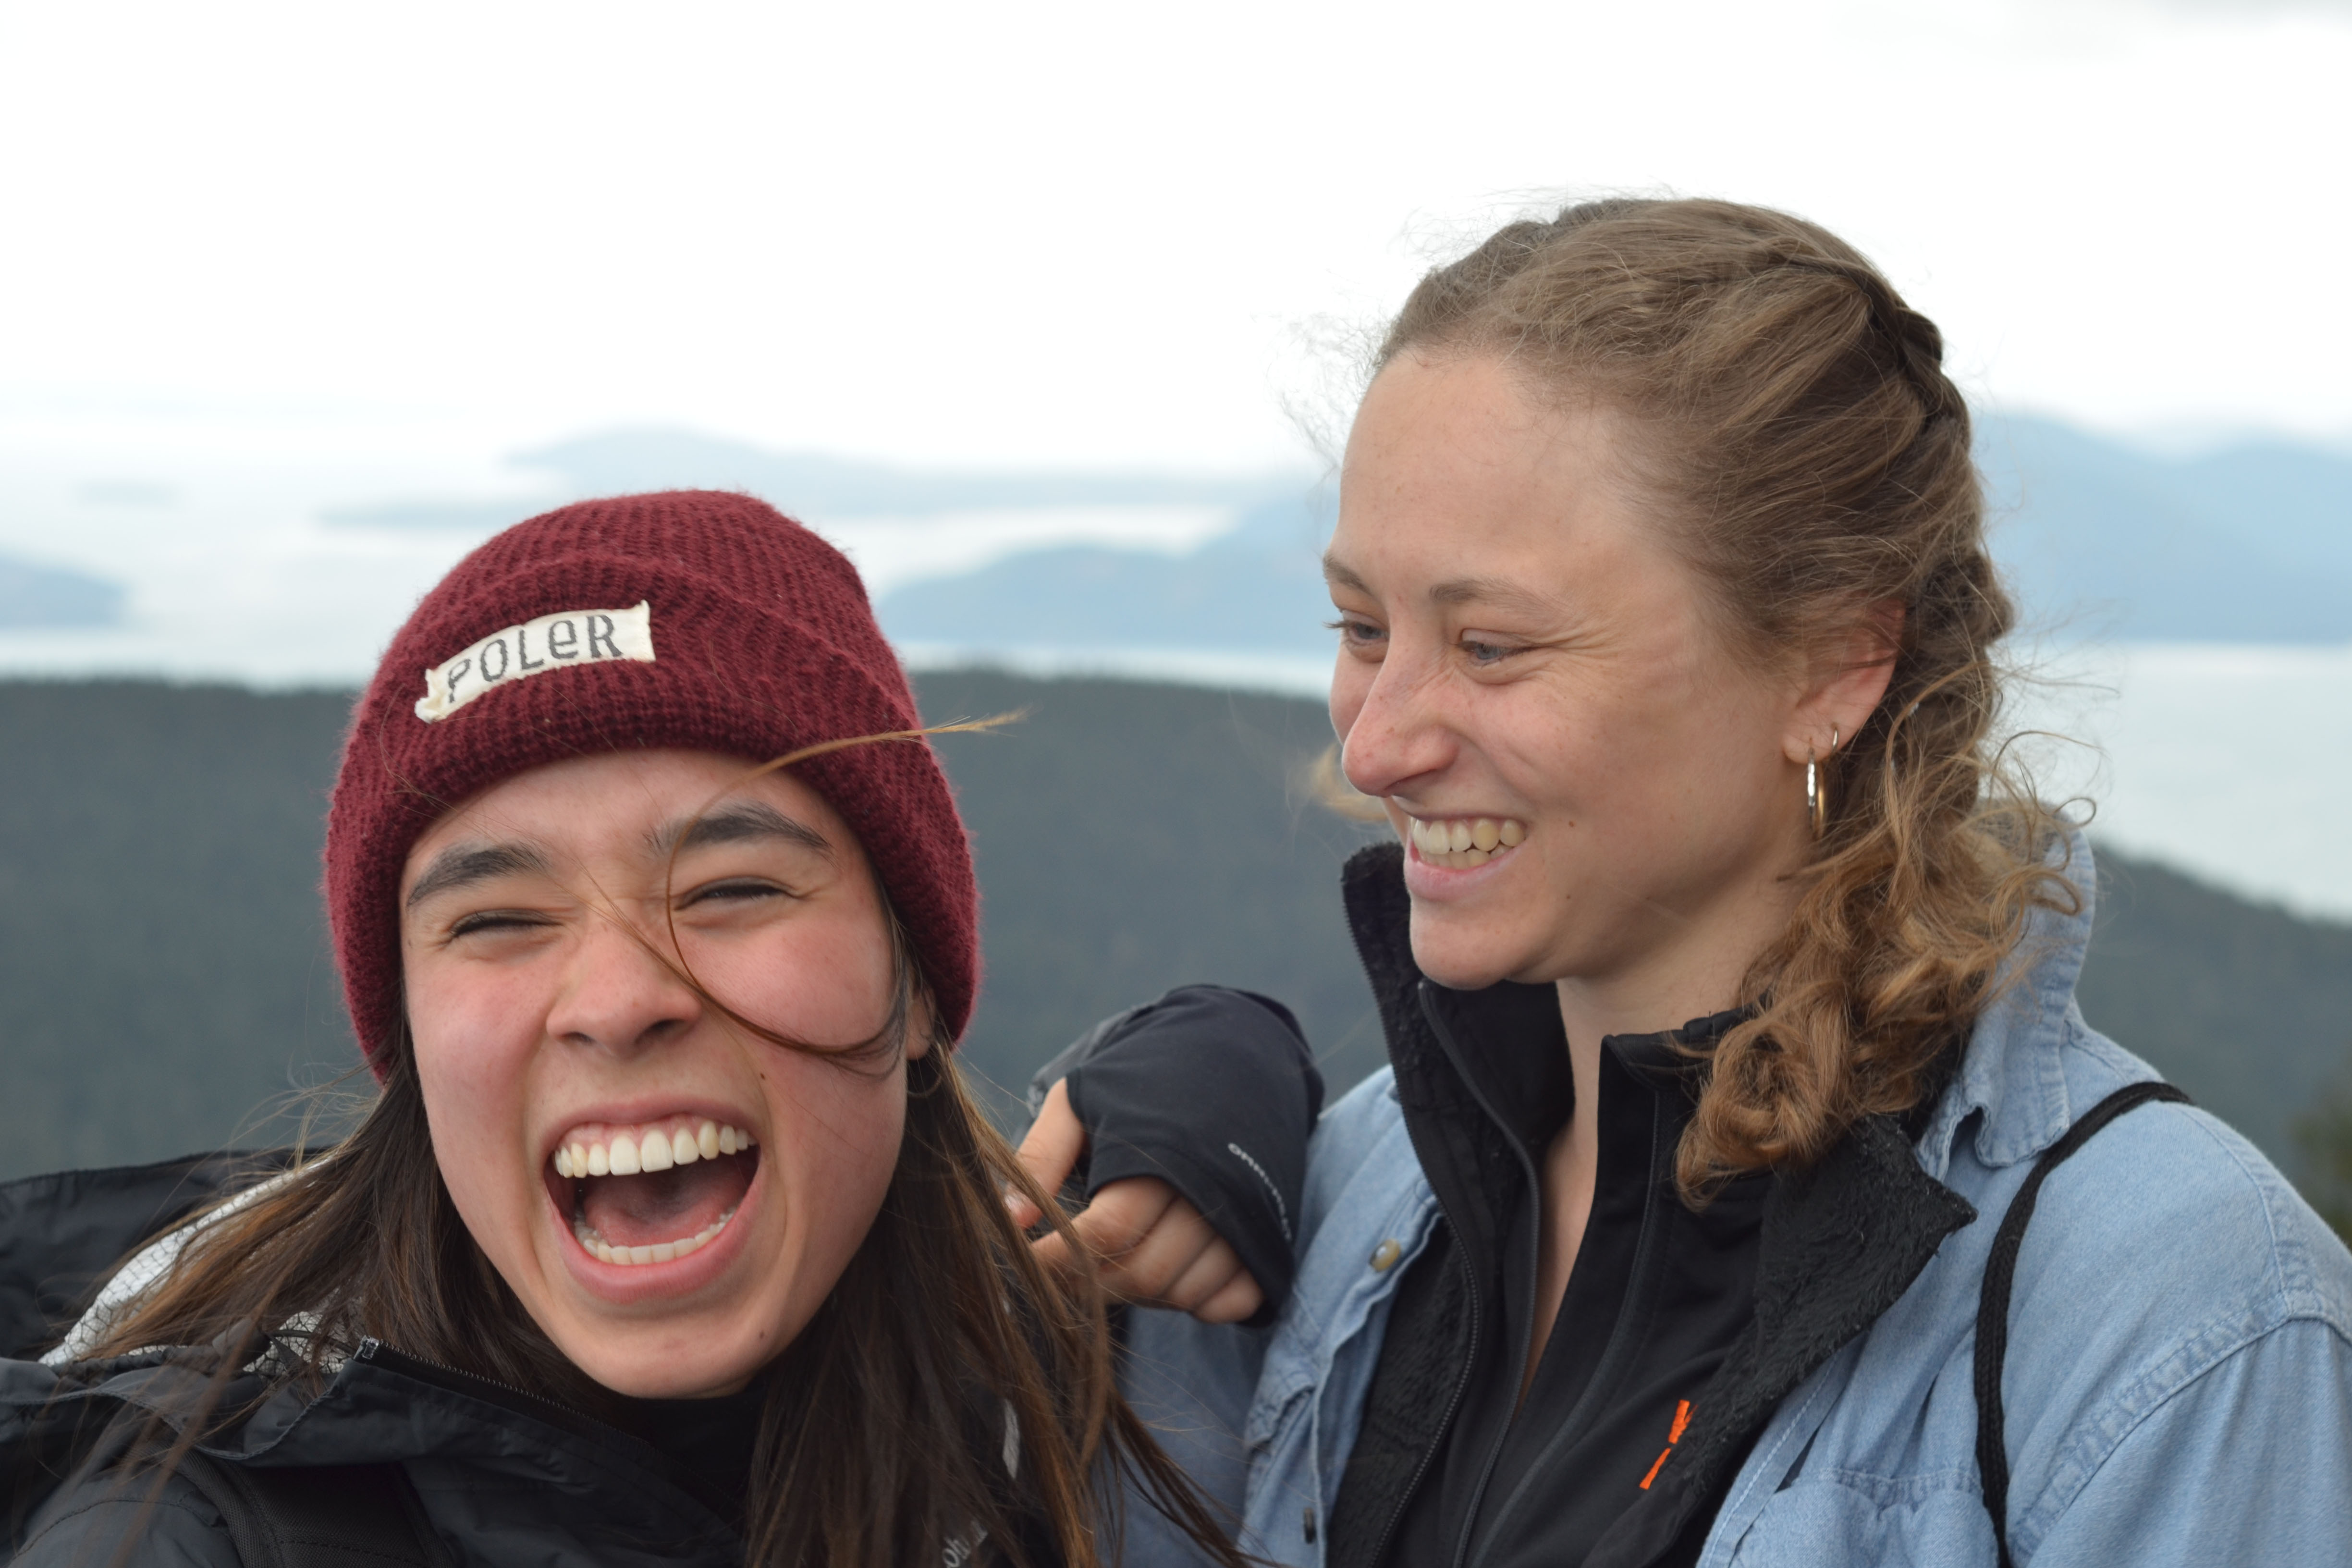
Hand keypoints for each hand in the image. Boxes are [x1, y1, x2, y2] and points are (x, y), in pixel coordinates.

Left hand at [1010, 1078, 1265, 1324]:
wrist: (1232, 1051)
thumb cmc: (1142, 1080)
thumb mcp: (1081, 1097)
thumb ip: (1042, 1153)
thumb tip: (1011, 1221)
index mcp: (1159, 1151)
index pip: (1106, 1232)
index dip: (1059, 1259)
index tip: (1028, 1263)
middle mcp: (1208, 1187)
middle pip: (1143, 1270)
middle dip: (1093, 1284)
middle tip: (1066, 1270)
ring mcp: (1246, 1216)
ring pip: (1184, 1291)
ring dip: (1142, 1296)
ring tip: (1113, 1265)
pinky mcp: (1270, 1235)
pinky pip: (1232, 1300)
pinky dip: (1198, 1304)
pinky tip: (1169, 1274)